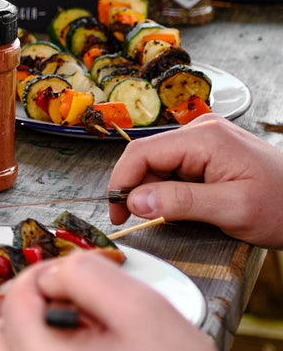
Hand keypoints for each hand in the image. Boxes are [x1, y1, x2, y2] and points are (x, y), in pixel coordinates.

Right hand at [108, 115, 282, 247]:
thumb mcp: (233, 210)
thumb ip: (181, 203)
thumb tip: (134, 201)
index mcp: (205, 137)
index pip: (142, 152)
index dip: (122, 182)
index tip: (116, 212)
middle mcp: (200, 130)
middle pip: (147, 156)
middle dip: (138, 189)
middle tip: (140, 220)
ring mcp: (204, 139)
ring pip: (158, 163)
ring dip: (156, 191)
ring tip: (176, 216)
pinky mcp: (207, 151)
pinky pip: (174, 167)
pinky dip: (170, 189)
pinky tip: (186, 206)